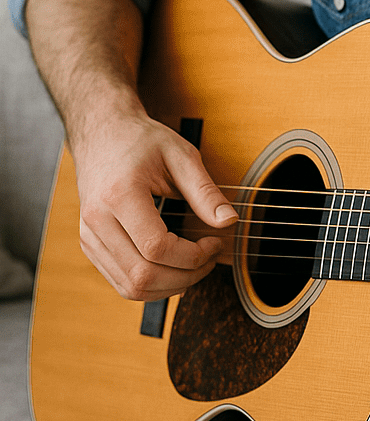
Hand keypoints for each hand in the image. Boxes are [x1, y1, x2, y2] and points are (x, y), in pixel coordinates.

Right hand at [74, 112, 236, 301]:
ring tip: (194, 266)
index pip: (156, 247)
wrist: (102, 133)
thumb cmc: (140, 141)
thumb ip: (205, 191)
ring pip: (130, 287)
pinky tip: (174, 271)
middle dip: (185, 276)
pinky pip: (120, 282)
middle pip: (142, 275)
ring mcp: (89, 235)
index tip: (214, 243)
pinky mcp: (90, 245)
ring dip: (169, 286)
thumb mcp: (181, 155)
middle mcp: (97, 220)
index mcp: (119, 195)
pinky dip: (151, 285)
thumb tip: (228, 221)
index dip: (192, 256)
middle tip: (209, 259)